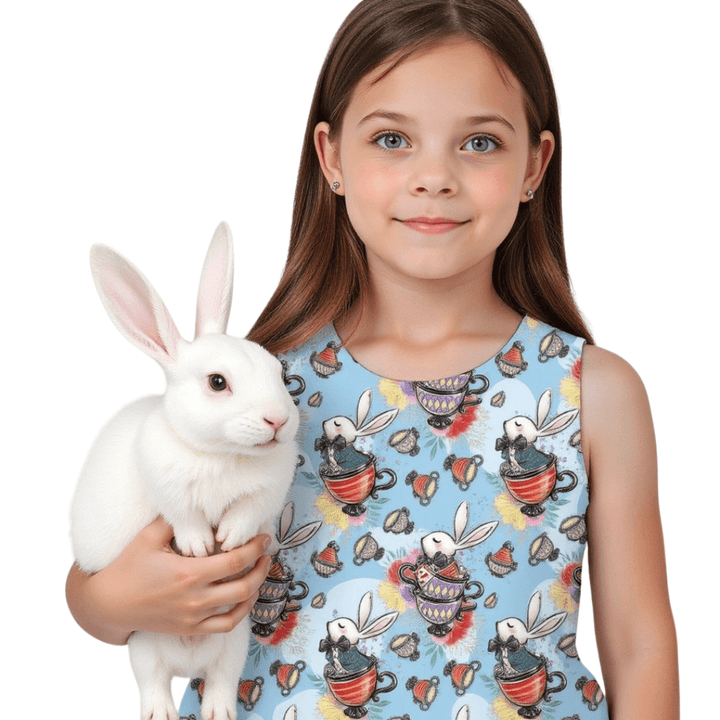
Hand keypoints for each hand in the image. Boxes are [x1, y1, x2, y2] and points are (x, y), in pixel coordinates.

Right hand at [66, 516, 272, 644]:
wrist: (109, 604)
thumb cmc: (128, 567)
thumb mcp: (149, 537)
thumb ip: (176, 520)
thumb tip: (199, 505)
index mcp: (188, 573)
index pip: (234, 561)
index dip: (254, 548)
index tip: (263, 537)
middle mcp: (194, 598)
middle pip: (243, 585)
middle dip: (261, 567)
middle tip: (266, 552)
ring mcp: (193, 617)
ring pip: (239, 608)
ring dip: (255, 588)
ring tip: (259, 571)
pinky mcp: (189, 628)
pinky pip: (225, 625)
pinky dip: (241, 612)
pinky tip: (244, 597)